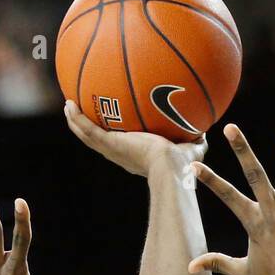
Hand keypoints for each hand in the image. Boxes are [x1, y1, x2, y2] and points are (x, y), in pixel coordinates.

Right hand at [64, 100, 205, 179]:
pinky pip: (88, 130)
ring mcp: (113, 151)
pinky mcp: (109, 145)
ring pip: (88, 136)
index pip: (121, 146)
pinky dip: (76, 118)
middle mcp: (121, 155)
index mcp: (136, 156)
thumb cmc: (183, 166)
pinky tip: (69, 104)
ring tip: (68, 107)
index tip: (111, 126)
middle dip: (90, 127)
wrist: (171, 170)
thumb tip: (206, 131)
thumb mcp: (192, 148)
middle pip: (99, 140)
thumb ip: (197, 139)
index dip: (114, 137)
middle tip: (81, 112)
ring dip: (76, 122)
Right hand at [188, 124, 274, 274]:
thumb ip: (217, 263)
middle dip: (242, 151)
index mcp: (255, 223)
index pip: (227, 196)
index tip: (194, 165)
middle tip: (231, 127)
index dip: (210, 181)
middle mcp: (273, 213)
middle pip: (255, 176)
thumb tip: (191, 267)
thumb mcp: (242, 272)